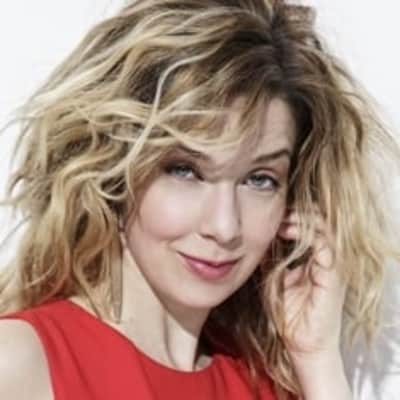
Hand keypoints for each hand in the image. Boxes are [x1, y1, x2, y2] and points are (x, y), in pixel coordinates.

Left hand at [277, 206, 346, 358]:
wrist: (301, 344)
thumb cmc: (290, 315)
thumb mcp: (275, 279)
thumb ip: (272, 261)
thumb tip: (259, 242)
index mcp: (316, 260)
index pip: (312, 229)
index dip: (294, 217)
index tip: (273, 214)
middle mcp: (327, 260)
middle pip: (320, 224)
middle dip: (299, 214)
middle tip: (278, 211)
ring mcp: (332, 267)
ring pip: (324, 229)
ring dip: (302, 219)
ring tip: (282, 218)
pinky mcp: (333, 276)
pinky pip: (325, 246)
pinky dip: (306, 234)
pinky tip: (287, 231)